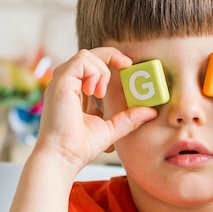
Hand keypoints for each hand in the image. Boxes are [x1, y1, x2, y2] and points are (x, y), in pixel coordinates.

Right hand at [34, 48, 157, 171]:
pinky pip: (82, 61)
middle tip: (127, 66)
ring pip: (86, 55)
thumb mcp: (111, 129)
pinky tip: (95, 91)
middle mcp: (66, 83)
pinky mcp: (61, 82)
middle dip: (111, 56)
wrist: (63, 157)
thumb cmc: (78, 147)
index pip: (91, 64)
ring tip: (101, 93)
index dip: (110, 60)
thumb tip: (151, 112)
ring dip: (102, 70)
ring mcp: (61, 81)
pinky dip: (95, 72)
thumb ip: (128, 118)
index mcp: (74, 90)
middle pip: (89, 54)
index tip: (127, 66)